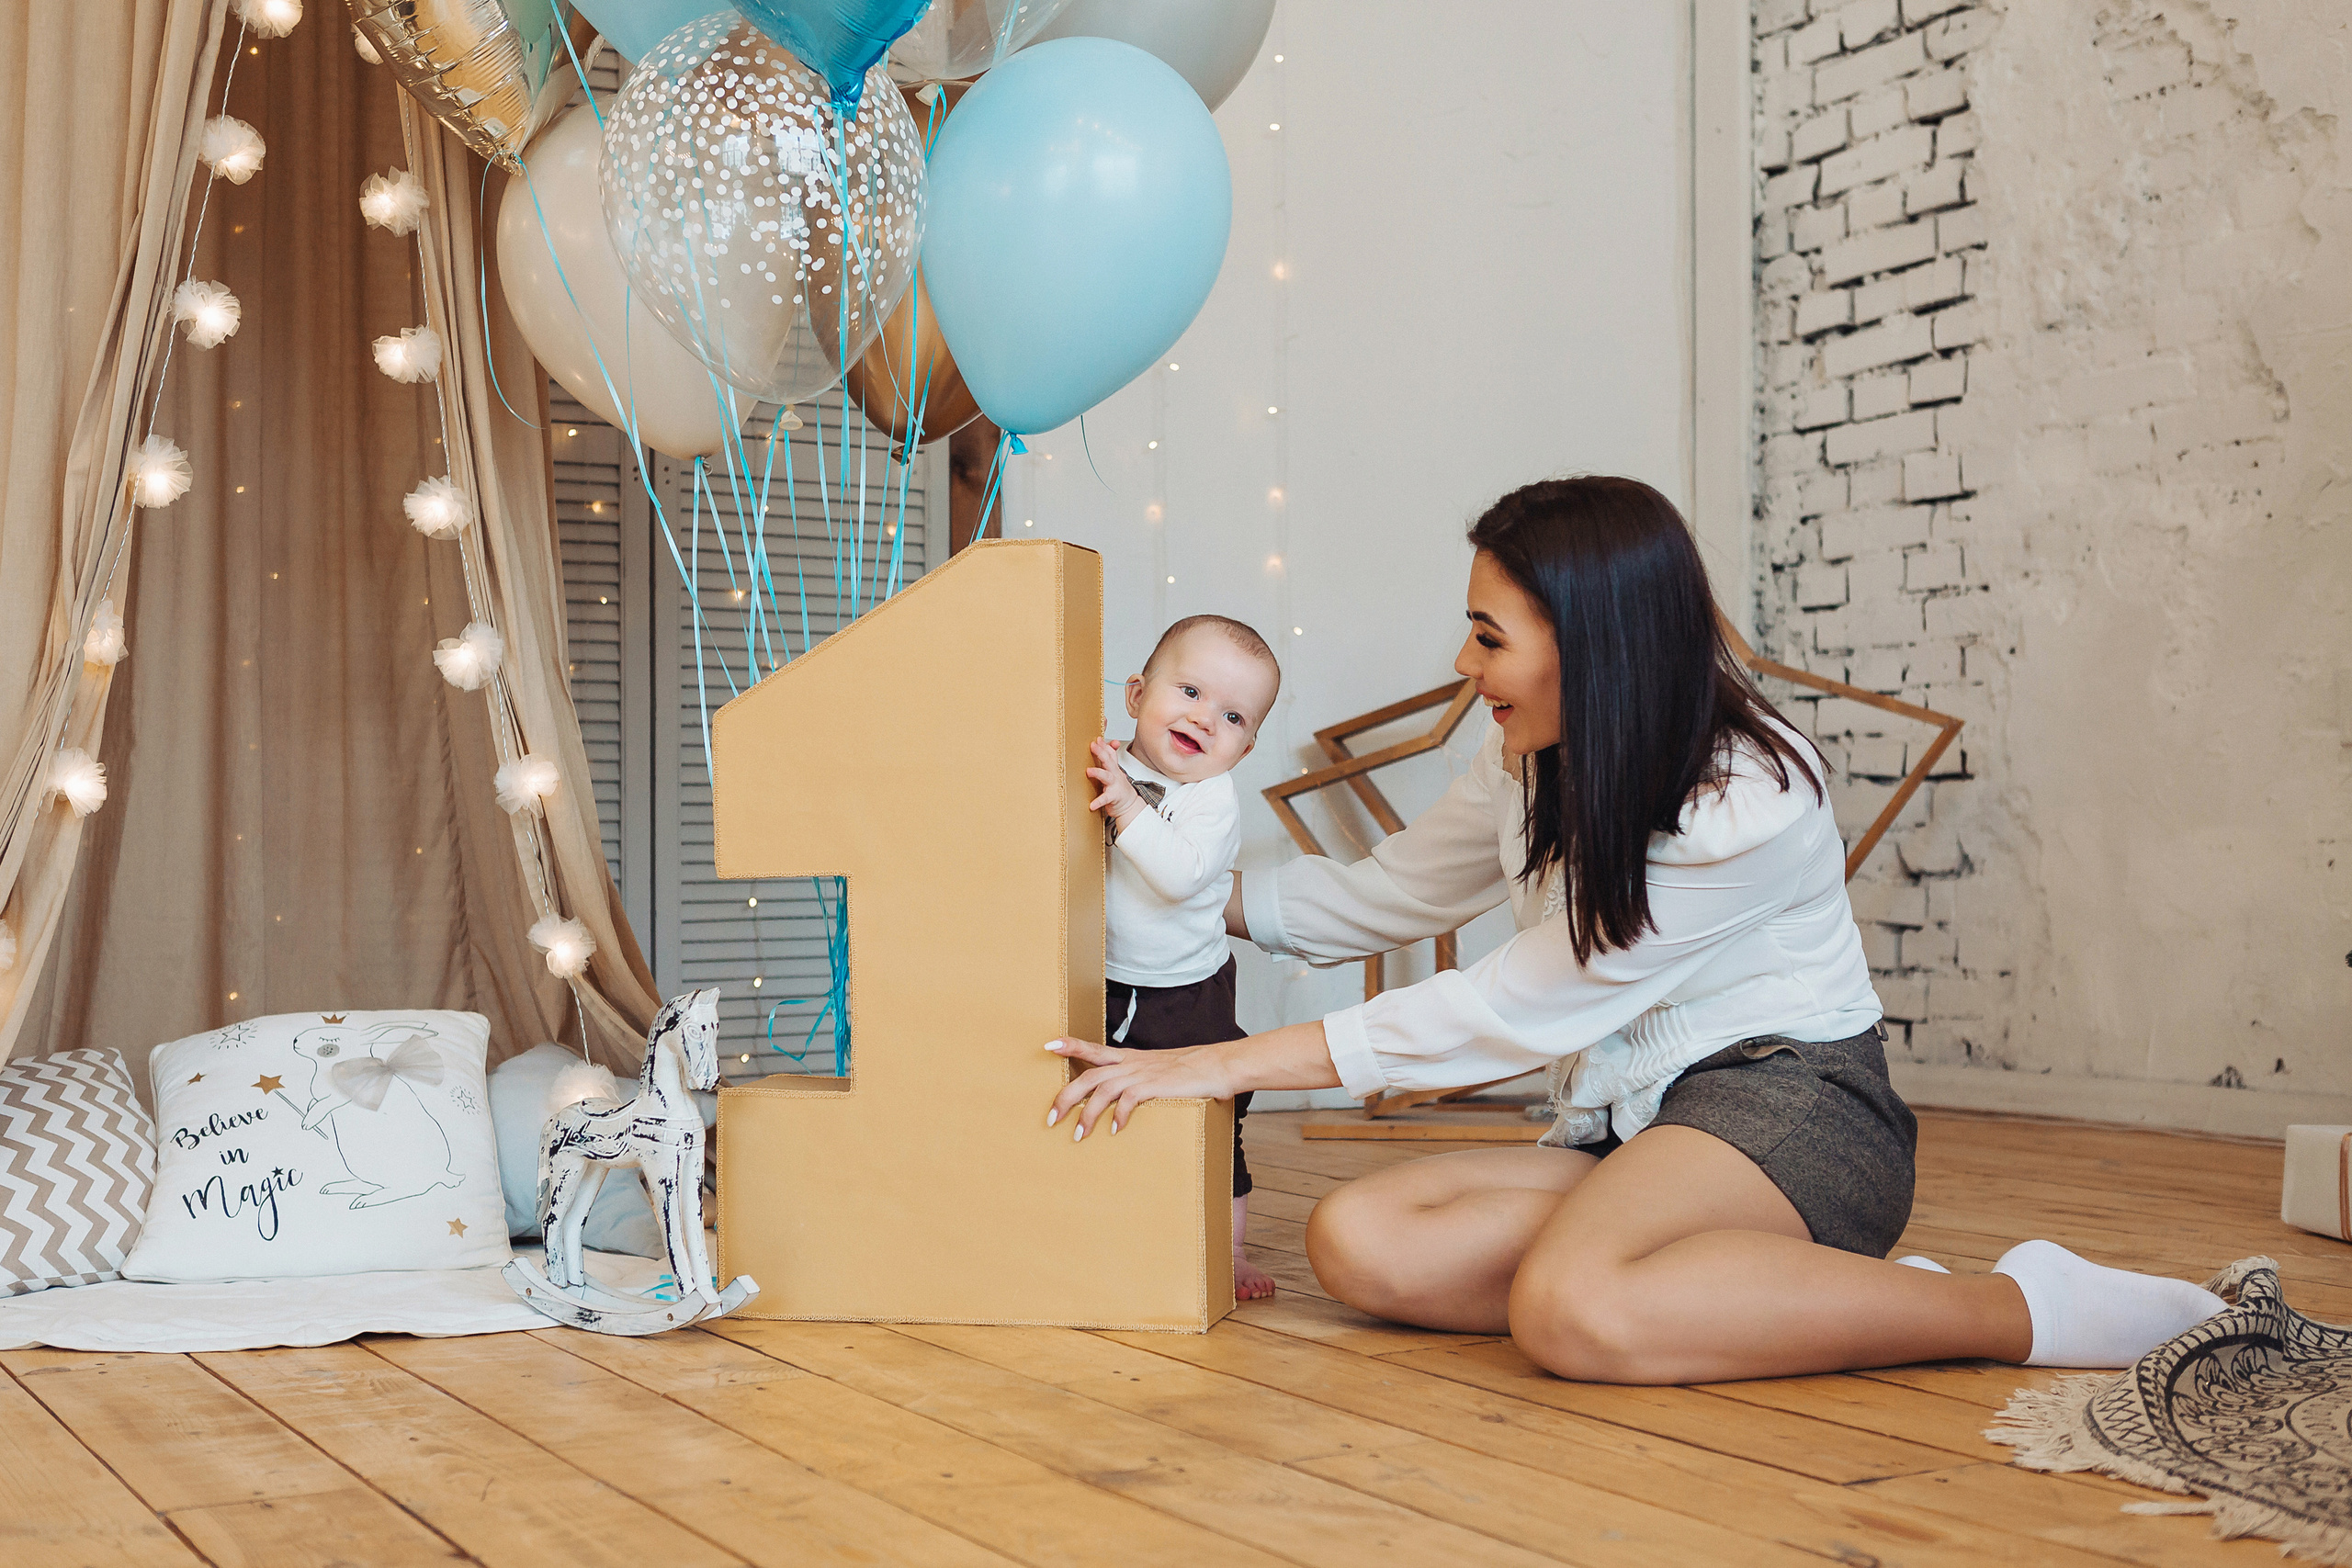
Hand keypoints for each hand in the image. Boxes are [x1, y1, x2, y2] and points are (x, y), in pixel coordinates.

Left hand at [1045, 1036, 1231, 1139]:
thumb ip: (1141, 1082)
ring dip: (1087, 1114)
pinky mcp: (1155, 1085)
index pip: (1093, 1048)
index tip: (1048, 1045)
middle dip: (1066, 1097)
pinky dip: (1119, 1115)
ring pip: (1102, 1089)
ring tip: (1078, 1135)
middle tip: (1052, 1119)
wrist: (1219, 1065)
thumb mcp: (1159, 1072)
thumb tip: (1127, 1105)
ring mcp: (1142, 1073)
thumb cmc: (1192, 1072)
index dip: (1071, 1046)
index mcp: (1130, 1058)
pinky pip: (1129, 1100)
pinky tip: (1114, 1131)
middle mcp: (1131, 1064)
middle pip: (1088, 1076)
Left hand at [1084, 737, 1146, 832]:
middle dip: (1101, 752)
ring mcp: (1114, 785)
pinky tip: (1091, 805)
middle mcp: (1115, 774)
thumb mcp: (1114, 771)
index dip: (1104, 745)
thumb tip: (1106, 741)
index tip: (1097, 739)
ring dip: (1098, 772)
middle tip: (1093, 746)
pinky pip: (1105, 799)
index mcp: (1113, 768)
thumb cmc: (1118, 787)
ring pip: (1107, 776)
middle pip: (1109, 761)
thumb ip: (1110, 757)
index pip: (1110, 754)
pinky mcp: (1113, 797)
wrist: (1129, 804)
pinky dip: (1098, 802)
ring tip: (1088, 771)